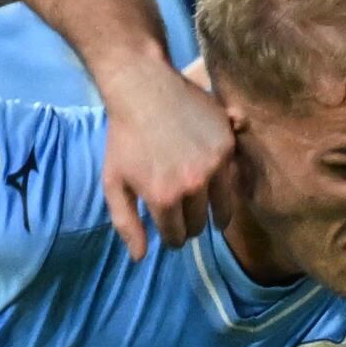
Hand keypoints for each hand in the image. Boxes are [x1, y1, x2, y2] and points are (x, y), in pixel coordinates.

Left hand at [94, 58, 230, 257]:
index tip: (170, 232)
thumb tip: (141, 258)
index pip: (177, 236)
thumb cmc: (123, 138)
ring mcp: (214, 165)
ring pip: (223, 206)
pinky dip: (224, 182)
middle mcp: (193, 185)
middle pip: (200, 224)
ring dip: (215, 213)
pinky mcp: (228, 145)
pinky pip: (231, 177)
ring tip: (209, 212)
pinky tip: (213, 180)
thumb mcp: (114, 183)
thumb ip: (126, 223)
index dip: (172, 237)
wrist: (143, 88)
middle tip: (185, 216)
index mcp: (164, 198)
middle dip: (191, 225)